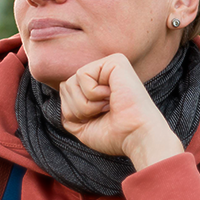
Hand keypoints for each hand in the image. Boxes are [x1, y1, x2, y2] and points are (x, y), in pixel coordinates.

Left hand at [58, 54, 183, 169]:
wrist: (137, 137)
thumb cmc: (116, 135)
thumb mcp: (81, 126)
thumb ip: (68, 107)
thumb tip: (62, 86)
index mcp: (100, 86)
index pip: (66, 92)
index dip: (74, 113)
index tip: (99, 119)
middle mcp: (105, 73)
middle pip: (65, 86)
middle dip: (78, 108)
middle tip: (104, 113)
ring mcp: (110, 65)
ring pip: (70, 82)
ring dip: (85, 104)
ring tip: (108, 106)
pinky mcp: (114, 61)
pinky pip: (82, 75)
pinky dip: (92, 94)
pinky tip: (112, 97)